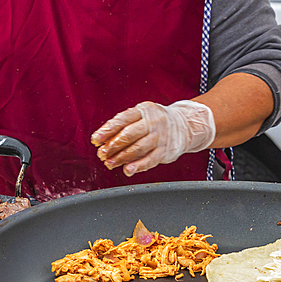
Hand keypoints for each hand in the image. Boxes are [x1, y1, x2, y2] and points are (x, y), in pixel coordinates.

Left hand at [91, 100, 215, 175]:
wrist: (184, 125)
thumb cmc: (154, 122)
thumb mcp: (140, 116)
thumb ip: (123, 126)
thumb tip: (102, 141)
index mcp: (143, 110)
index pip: (122, 119)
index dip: (107, 130)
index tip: (96, 139)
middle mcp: (152, 122)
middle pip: (129, 134)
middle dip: (113, 146)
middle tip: (101, 154)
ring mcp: (160, 137)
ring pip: (138, 148)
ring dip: (121, 158)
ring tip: (110, 163)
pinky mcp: (165, 150)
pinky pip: (150, 159)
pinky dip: (138, 166)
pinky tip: (128, 170)